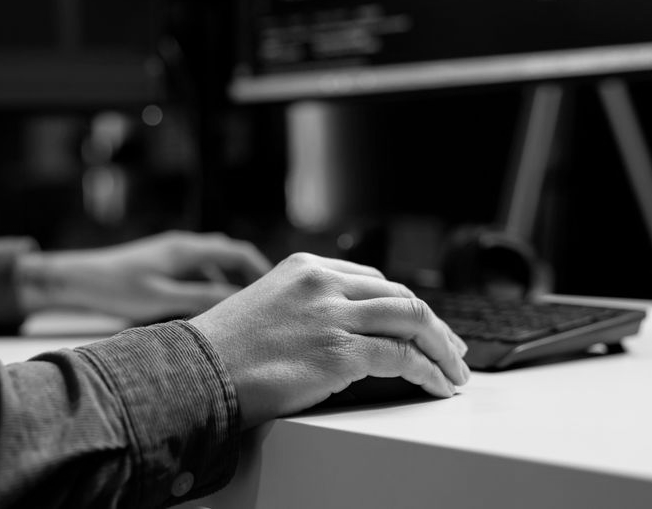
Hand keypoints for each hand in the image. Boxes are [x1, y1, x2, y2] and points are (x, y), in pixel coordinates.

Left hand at [16, 231, 271, 323]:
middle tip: (262, 302)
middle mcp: (184, 245)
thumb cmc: (117, 288)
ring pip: (213, 264)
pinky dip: (210, 285)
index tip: (276, 290)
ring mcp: (173, 253)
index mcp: (188, 249)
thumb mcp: (163, 298)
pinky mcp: (162, 264)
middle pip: (229, 255)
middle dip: (248, 276)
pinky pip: (197, 271)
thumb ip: (202, 297)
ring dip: (228, 282)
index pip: (238, 251)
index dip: (261, 269)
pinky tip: (206, 309)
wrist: (78, 279)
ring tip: (239, 310)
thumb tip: (237, 301)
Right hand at [190, 253, 469, 427]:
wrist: (195, 373)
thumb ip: (307, 307)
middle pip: (401, 296)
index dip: (404, 305)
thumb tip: (345, 329)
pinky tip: (437, 384)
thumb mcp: (267, 306)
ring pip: (412, 319)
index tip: (421, 326)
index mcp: (306, 267)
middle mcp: (324, 283)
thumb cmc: (223, 350)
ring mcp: (332, 315)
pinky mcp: (339, 352)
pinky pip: (402, 357)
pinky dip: (429, 371)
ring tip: (455, 370)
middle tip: (452, 349)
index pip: (375, 280)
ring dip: (443, 348)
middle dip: (435, 326)